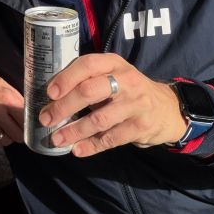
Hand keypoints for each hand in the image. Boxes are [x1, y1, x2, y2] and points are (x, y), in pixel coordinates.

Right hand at [0, 67, 23, 146]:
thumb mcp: (4, 85)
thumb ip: (16, 100)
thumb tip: (27, 115)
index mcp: (6, 100)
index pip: (25, 122)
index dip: (28, 125)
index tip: (28, 126)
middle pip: (17, 135)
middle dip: (19, 132)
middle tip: (17, 128)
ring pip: (4, 141)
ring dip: (6, 136)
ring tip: (4, 129)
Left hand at [39, 53, 186, 156]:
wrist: (168, 108)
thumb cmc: (129, 90)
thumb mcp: (113, 75)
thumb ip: (89, 81)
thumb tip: (52, 98)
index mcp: (114, 63)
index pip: (87, 65)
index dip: (66, 78)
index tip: (50, 93)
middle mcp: (126, 80)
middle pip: (89, 92)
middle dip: (64, 107)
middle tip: (46, 119)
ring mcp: (136, 104)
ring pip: (99, 119)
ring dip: (74, 131)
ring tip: (57, 139)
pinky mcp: (141, 126)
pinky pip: (111, 138)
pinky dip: (92, 145)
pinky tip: (78, 149)